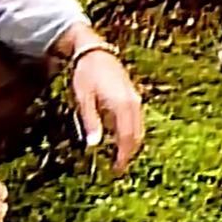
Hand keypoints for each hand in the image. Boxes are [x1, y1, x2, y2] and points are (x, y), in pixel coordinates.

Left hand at [73, 48, 144, 174]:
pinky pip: (136, 119)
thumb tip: (93, 145)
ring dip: (131, 142)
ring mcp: (135, 98)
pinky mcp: (132, 95)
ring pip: (138, 127)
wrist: (94, 50)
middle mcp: (133, 103)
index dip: (123, 156)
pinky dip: (131, 131)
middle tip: (117, 167)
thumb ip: (90, 121)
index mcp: (122, 105)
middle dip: (129, 152)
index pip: (127, 137)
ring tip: (119, 155)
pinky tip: (120, 136)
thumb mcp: (83, 98)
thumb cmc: (86, 73)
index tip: (116, 170)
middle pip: (136, 135)